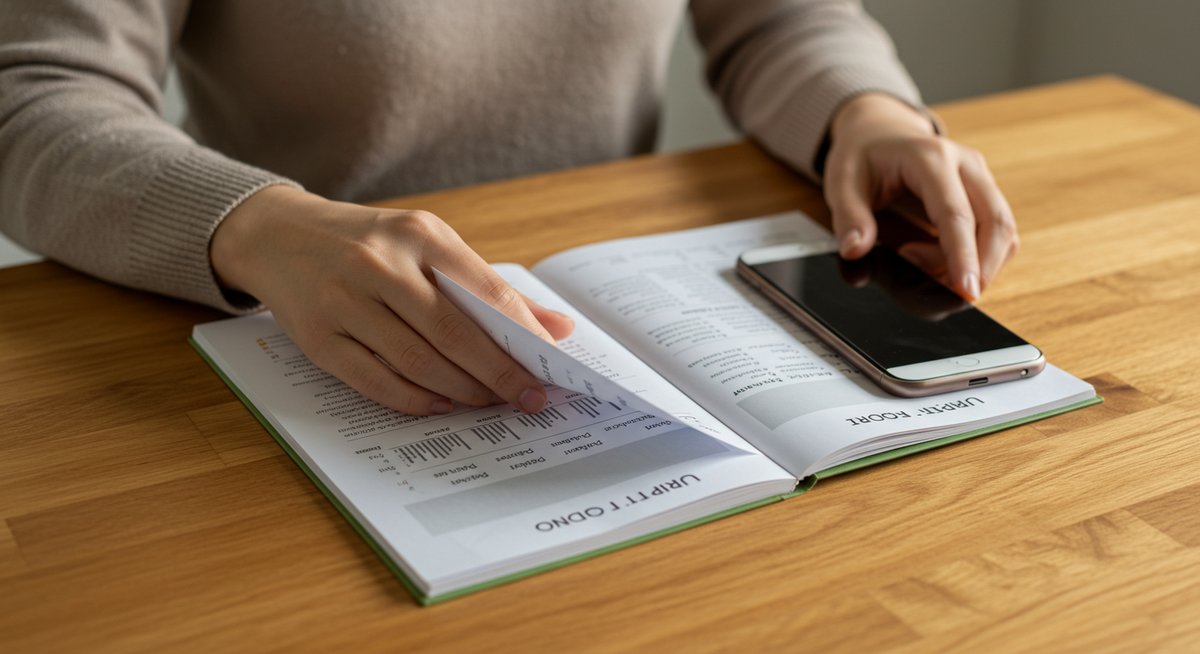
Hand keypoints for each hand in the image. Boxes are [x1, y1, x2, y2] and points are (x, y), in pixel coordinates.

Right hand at [210, 186, 574, 415]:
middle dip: (498, 373)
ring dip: (460, 390)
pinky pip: (374, 380)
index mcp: (418, 234)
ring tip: (488, 402)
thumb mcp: (427, 244)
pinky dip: (414, 399)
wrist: (277, 235)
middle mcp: (379, 264)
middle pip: (452, 332)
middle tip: (526, 398)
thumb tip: (556, 329)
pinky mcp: (316, 337)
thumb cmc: (368, 243)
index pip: (484, 290)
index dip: (521, 335)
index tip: (549, 367)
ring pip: (416, 361)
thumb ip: (488, 286)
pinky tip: (441, 404)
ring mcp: (343, 301)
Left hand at [822, 93, 1018, 300]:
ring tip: (925, 266)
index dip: (963, 256)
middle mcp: (965, 164)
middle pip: (995, 223)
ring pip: (1003, 230)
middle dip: (980, 267)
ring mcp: (979, 177)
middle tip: (945, 292)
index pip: (956, 214)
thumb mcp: (841, 181)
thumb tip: (855, 250)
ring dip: (978, 263)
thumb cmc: (862, 155)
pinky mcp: (984, 191)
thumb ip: (849, 217)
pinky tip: (942, 260)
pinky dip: (979, 255)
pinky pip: (997, 231)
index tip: (966, 291)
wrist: (881, 131)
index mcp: (930, 157)